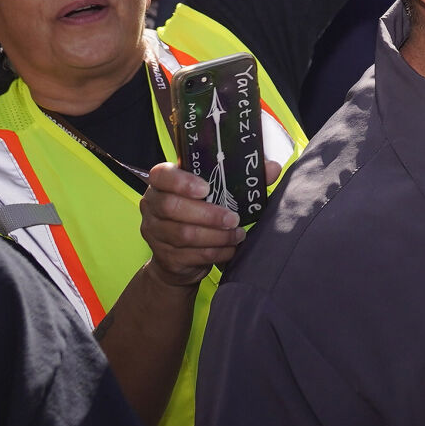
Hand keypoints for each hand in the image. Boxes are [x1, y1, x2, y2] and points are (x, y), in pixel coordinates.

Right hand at [139, 163, 247, 287]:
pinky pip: (191, 255)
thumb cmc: (200, 212)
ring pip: (184, 234)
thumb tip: (273, 168)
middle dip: (208, 214)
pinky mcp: (164, 257)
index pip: (161, 175)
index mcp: (161, 182)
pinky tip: (230, 248)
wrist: (179, 257)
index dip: (181, 181)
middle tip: (234, 218)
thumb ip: (242, 177)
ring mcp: (154, 232)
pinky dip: (216, 252)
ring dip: (216, 236)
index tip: (206, 188)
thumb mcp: (216, 191)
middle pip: (173, 207)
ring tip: (237, 234)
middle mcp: (151, 205)